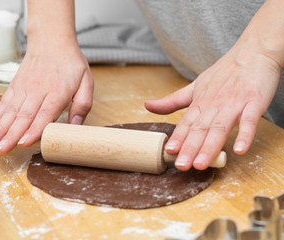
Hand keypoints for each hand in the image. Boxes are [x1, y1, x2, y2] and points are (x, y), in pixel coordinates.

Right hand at [0, 40, 93, 153]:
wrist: (51, 40)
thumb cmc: (70, 63)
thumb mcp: (86, 81)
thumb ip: (82, 105)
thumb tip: (76, 127)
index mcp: (57, 92)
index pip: (44, 114)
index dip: (33, 129)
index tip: (23, 143)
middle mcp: (38, 91)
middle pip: (23, 116)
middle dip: (11, 135)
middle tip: (2, 151)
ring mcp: (24, 88)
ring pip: (11, 111)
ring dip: (1, 128)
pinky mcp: (16, 85)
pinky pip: (5, 102)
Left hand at [145, 41, 280, 170]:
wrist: (254, 52)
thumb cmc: (224, 72)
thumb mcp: (195, 86)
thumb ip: (172, 100)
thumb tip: (147, 106)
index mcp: (200, 102)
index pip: (186, 123)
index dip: (178, 138)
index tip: (168, 152)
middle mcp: (214, 104)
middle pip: (200, 129)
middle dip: (190, 148)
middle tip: (181, 165)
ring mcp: (234, 104)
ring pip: (220, 128)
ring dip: (210, 146)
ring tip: (201, 164)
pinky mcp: (254, 102)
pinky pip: (249, 120)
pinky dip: (244, 134)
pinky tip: (239, 149)